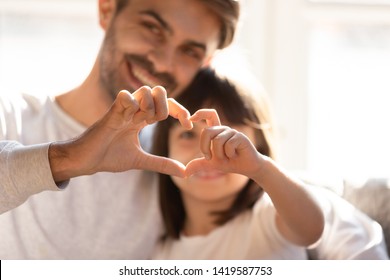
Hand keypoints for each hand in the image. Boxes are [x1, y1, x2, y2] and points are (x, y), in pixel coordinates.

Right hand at [50, 86, 191, 181]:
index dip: (181, 112)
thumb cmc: (109, 157)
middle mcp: (135, 111)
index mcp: (142, 119)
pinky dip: (132, 106)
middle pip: (159, 92)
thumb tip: (184, 173)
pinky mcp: (111, 113)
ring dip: (152, 106)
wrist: (86, 161)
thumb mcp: (141, 161)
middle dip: (168, 106)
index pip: (167, 105)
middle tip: (162, 123)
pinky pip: (125, 97)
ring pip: (145, 91)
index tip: (189, 125)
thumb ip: (162, 164)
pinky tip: (130, 119)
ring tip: (145, 122)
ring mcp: (123, 110)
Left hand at [185, 109, 263, 178]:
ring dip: (220, 155)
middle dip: (204, 147)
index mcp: (216, 132)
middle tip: (209, 158)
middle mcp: (223, 129)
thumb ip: (199, 165)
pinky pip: (228, 145)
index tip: (191, 119)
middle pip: (207, 131)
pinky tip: (235, 156)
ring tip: (227, 158)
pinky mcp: (240, 137)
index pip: (209, 115)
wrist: (247, 168)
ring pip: (217, 141)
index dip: (200, 113)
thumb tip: (185, 173)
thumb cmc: (230, 163)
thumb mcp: (211, 165)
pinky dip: (229, 155)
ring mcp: (232, 132)